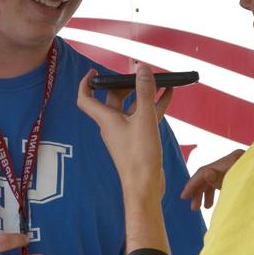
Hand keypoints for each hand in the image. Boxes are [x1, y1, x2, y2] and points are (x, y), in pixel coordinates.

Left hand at [76, 64, 172, 198]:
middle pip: (113, 99)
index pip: (86, 98)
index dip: (86, 83)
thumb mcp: (144, 118)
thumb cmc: (140, 156)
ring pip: (132, 108)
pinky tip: (167, 96)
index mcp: (106, 119)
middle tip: (138, 74)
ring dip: (144, 94)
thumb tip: (141, 68)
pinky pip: (143, 118)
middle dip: (125, 84)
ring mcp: (125, 133)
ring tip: (160, 80)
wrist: (145, 186)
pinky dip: (153, 106)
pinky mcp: (138, 140)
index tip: (94, 71)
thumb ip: (144, 92)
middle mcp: (113, 125)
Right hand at [180, 149, 244, 209]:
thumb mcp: (236, 182)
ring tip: (200, 208)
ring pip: (211, 179)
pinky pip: (218, 181)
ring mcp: (231, 166)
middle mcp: (228, 161)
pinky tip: (209, 204)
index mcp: (229, 161)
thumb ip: (220, 178)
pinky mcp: (234, 172)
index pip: (204, 172)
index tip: (183, 196)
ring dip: (204, 193)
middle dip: (198, 191)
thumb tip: (205, 172)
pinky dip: (212, 191)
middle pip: (206, 176)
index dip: (192, 184)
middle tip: (193, 207)